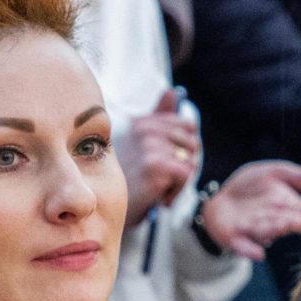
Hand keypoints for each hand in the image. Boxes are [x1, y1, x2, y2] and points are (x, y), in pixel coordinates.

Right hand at [116, 90, 198, 225]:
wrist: (107, 208)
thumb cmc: (129, 180)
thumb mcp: (143, 146)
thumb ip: (159, 118)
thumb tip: (173, 92)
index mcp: (143, 123)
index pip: (188, 125)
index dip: (186, 147)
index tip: (167, 162)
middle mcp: (145, 130)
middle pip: (193, 144)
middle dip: (185, 165)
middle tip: (162, 179)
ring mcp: (149, 147)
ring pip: (191, 161)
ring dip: (180, 181)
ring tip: (159, 187)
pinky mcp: (155, 166)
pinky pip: (185, 174)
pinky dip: (177, 190)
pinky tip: (159, 196)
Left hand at [198, 161, 300, 259]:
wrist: (221, 199)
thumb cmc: (254, 187)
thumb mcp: (276, 174)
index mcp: (288, 206)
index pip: (300, 208)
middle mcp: (274, 220)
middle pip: (285, 221)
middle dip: (291, 221)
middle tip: (300, 221)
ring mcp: (255, 231)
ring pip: (267, 231)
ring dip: (275, 230)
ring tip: (283, 226)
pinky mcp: (237, 240)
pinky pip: (245, 247)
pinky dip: (251, 251)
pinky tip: (258, 254)